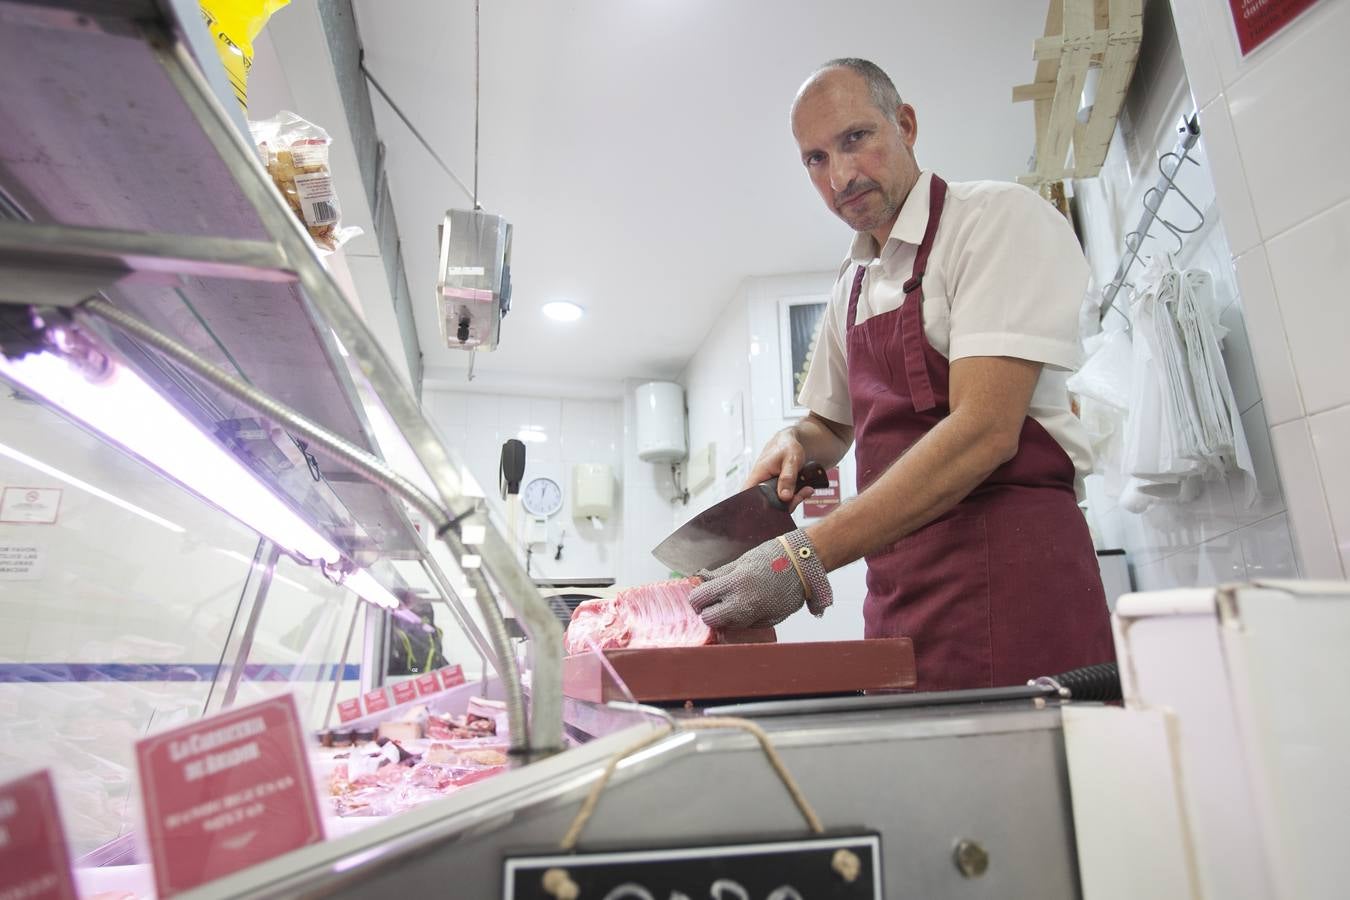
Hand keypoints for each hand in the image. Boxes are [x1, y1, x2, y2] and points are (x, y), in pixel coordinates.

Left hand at [689, 530, 832, 628]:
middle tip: (713, 603)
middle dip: (708, 612)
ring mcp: (757, 615)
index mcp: (736, 582)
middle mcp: (745, 603)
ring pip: (729, 626)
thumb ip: (719, 574)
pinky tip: (752, 603)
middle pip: (710, 619)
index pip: (700, 599)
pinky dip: (745, 618)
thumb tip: (700, 581)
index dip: (697, 598)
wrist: (803, 563)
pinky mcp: (768, 622)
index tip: (700, 596)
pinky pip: (747, 626)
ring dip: (727, 617)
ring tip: (735, 601)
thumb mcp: (741, 561)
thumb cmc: (773, 557)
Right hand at [745, 429, 813, 510]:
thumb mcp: (791, 460)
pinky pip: (784, 500)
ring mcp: (769, 489)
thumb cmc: (787, 447)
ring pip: (778, 503)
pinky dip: (795, 497)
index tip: (775, 510)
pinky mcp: (777, 491)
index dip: (756, 507)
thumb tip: (784, 497)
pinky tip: (805, 490)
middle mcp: (760, 484)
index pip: (747, 497)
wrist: (790, 443)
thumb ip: (788, 478)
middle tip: (799, 497)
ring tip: (806, 490)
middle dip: (785, 505)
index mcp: (757, 475)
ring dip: (793, 500)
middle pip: (766, 504)